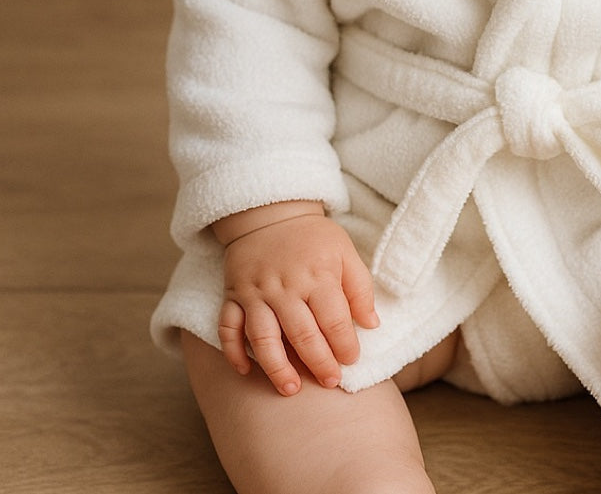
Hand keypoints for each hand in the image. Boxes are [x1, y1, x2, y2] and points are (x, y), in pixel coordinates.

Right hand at [216, 204, 378, 395]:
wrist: (270, 211)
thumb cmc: (313, 237)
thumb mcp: (345, 251)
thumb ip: (360, 288)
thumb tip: (373, 324)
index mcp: (318, 275)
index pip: (334, 319)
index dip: (345, 344)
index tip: (352, 360)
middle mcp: (285, 287)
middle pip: (302, 334)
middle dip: (318, 363)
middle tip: (330, 383)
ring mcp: (256, 293)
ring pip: (263, 338)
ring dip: (277, 367)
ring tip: (291, 389)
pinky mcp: (233, 295)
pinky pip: (228, 328)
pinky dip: (233, 351)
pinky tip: (246, 370)